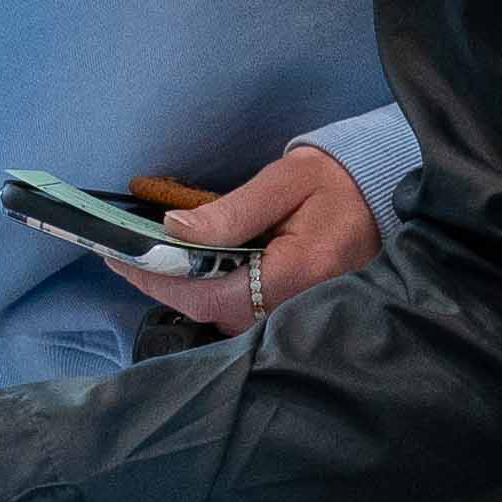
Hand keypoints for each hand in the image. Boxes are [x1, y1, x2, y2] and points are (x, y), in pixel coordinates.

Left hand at [129, 141, 378, 336]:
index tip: (121, 259)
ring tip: (153, 262)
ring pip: (227, 320)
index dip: (162, 280)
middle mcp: (299, 306)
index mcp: (298, 271)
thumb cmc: (334, 182)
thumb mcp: (284, 181)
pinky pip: (244, 315)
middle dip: (167, 288)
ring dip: (188, 294)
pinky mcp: (296, 315)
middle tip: (126, 259)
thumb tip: (175, 229)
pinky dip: (213, 296)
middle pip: (215, 315)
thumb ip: (232, 211)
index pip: (212, 294)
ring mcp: (299, 316)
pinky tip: (194, 271)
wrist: (379, 196)